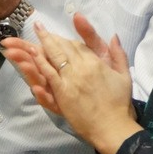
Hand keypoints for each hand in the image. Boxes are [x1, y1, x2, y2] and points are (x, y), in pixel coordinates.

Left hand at [2, 15, 137, 153]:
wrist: (112, 126)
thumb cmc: (120, 103)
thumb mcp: (124, 75)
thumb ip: (118, 54)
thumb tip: (113, 35)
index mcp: (96, 62)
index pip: (76, 45)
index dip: (63, 37)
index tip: (55, 32)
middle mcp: (81, 68)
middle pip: (62, 48)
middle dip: (48, 36)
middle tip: (37, 28)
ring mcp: (70, 80)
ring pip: (53, 59)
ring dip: (40, 47)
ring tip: (28, 39)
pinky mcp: (62, 93)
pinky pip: (49, 75)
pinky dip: (39, 64)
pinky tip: (31, 57)